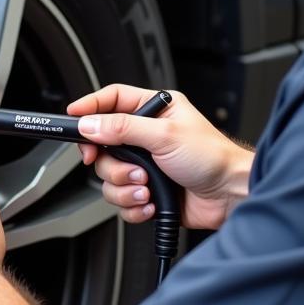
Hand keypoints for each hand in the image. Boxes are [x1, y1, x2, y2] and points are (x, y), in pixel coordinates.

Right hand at [67, 85, 252, 230]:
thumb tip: (90, 124)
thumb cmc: (213, 157)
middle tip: (128, 169)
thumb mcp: (164, 136)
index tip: (72, 118)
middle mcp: (146, 136)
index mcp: (153, 111)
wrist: (231, 196)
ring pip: (108, 176)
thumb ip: (123, 128)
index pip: (111, 100)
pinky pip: (121, 200)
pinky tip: (151, 201)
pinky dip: (133, 205)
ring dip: (125, 187)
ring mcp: (145, 164)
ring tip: (147, 187)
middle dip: (112, 164)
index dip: (90, 107)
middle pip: (102, 145)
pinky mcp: (147, 190)